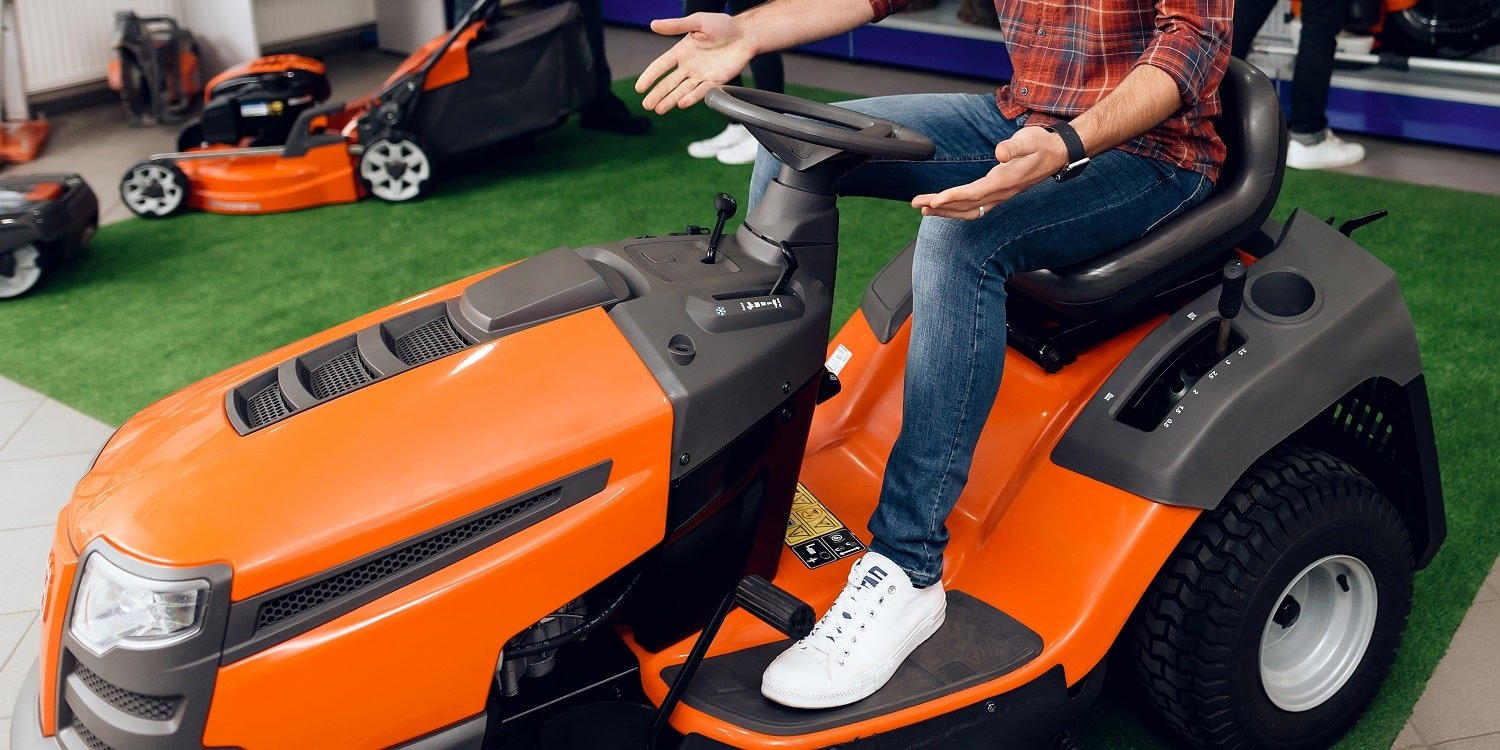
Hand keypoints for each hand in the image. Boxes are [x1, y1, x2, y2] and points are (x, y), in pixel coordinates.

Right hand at [635, 13, 759, 113]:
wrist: (745, 34)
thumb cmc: (722, 25)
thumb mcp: (697, 21)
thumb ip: (676, 25)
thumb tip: (653, 24)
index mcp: (681, 51)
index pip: (661, 66)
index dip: (650, 76)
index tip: (639, 88)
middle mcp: (689, 66)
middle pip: (669, 83)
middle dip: (657, 94)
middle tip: (646, 105)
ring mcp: (701, 75)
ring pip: (682, 90)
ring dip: (670, 100)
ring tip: (659, 109)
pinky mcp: (715, 81)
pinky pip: (701, 91)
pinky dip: (691, 97)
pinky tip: (681, 103)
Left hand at [911, 127, 1070, 219]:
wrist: (1057, 154)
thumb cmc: (1041, 145)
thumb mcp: (1030, 140)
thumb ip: (1014, 146)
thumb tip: (1001, 152)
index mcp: (1004, 181)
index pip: (973, 193)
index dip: (952, 197)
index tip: (933, 200)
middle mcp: (1000, 193)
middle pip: (965, 205)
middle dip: (939, 206)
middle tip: (916, 203)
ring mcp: (999, 196)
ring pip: (968, 210)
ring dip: (945, 211)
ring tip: (923, 209)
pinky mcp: (997, 195)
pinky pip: (974, 208)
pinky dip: (955, 210)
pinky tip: (943, 208)